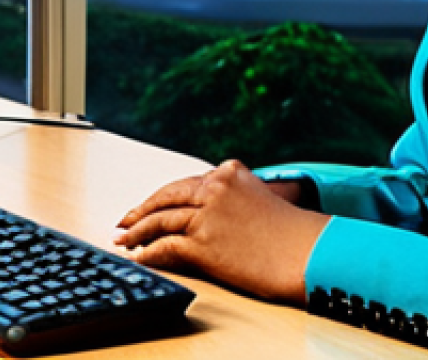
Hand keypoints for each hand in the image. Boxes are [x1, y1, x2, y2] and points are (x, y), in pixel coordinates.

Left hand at [113, 160, 328, 303]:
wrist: (304, 251)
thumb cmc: (289, 233)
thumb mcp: (259, 199)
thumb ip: (232, 198)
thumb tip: (208, 213)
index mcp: (229, 171)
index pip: (187, 183)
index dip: (164, 197)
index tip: (150, 206)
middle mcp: (215, 186)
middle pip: (166, 195)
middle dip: (142, 209)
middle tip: (125, 220)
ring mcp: (207, 213)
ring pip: (159, 218)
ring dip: (136, 230)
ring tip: (123, 239)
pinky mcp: (202, 242)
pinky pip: (165, 245)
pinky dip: (147, 252)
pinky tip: (139, 257)